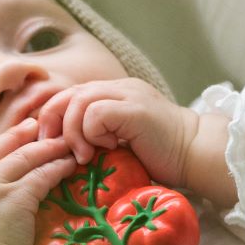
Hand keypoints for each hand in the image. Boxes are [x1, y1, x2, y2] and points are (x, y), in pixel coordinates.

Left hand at [34, 78, 200, 189]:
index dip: (52, 116)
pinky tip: (107, 148)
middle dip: (52, 121)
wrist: (195, 155)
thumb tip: (60, 149)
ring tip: (84, 155)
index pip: (69, 94)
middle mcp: (119, 88)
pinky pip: (96, 112)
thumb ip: (95, 136)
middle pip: (68, 93)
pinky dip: (92, 133)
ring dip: (73, 132)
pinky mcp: (134, 109)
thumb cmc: (160, 156)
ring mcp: (128, 94)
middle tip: (55, 147)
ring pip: (79, 100)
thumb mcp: (119, 143)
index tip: (50, 143)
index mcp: (113, 93)